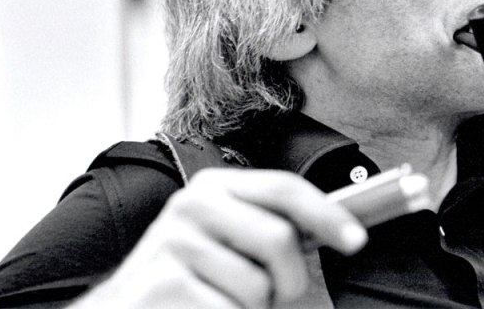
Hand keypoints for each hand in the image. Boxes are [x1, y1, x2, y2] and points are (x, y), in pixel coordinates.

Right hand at [70, 168, 366, 307]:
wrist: (127, 308)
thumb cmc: (193, 278)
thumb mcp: (231, 240)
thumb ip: (273, 228)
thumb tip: (343, 227)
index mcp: (216, 187)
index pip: (284, 189)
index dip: (327, 214)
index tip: (357, 240)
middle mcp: (193, 204)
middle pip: (279, 239)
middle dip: (289, 281)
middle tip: (273, 296)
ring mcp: (173, 242)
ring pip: (257, 288)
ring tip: (223, 304)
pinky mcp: (161, 284)